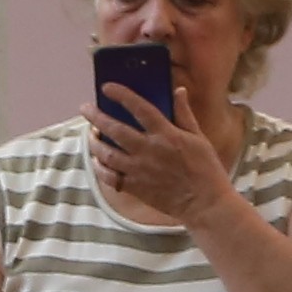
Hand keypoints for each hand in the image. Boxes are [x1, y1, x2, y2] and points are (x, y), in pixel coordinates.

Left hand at [88, 84, 237, 228]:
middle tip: (85, 109)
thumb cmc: (205, 169)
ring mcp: (139, 170)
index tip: (107, 88)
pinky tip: (97, 161)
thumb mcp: (198, 137)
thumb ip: (184, 113)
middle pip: (114, 129)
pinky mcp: (136, 187)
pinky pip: (110, 177)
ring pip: (106, 153)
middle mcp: (148, 150)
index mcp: (166, 134)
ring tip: (89, 135)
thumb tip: (179, 90)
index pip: (139, 108)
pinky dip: (100, 168)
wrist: (204, 203)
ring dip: (93, 142)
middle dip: (96, 117)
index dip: (121, 95)